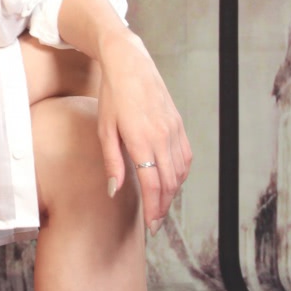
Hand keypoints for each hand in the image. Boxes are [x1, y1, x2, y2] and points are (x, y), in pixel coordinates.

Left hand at [96, 30, 191, 233]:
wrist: (130, 64)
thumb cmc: (112, 96)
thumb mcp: (105, 130)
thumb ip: (112, 162)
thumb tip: (115, 191)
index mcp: (141, 140)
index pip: (153, 184)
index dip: (154, 209)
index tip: (151, 226)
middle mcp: (162, 136)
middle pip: (169, 182)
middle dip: (164, 206)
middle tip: (156, 222)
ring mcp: (173, 129)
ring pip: (180, 171)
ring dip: (173, 192)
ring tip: (162, 205)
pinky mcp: (179, 123)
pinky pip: (185, 156)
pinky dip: (181, 173)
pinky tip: (172, 180)